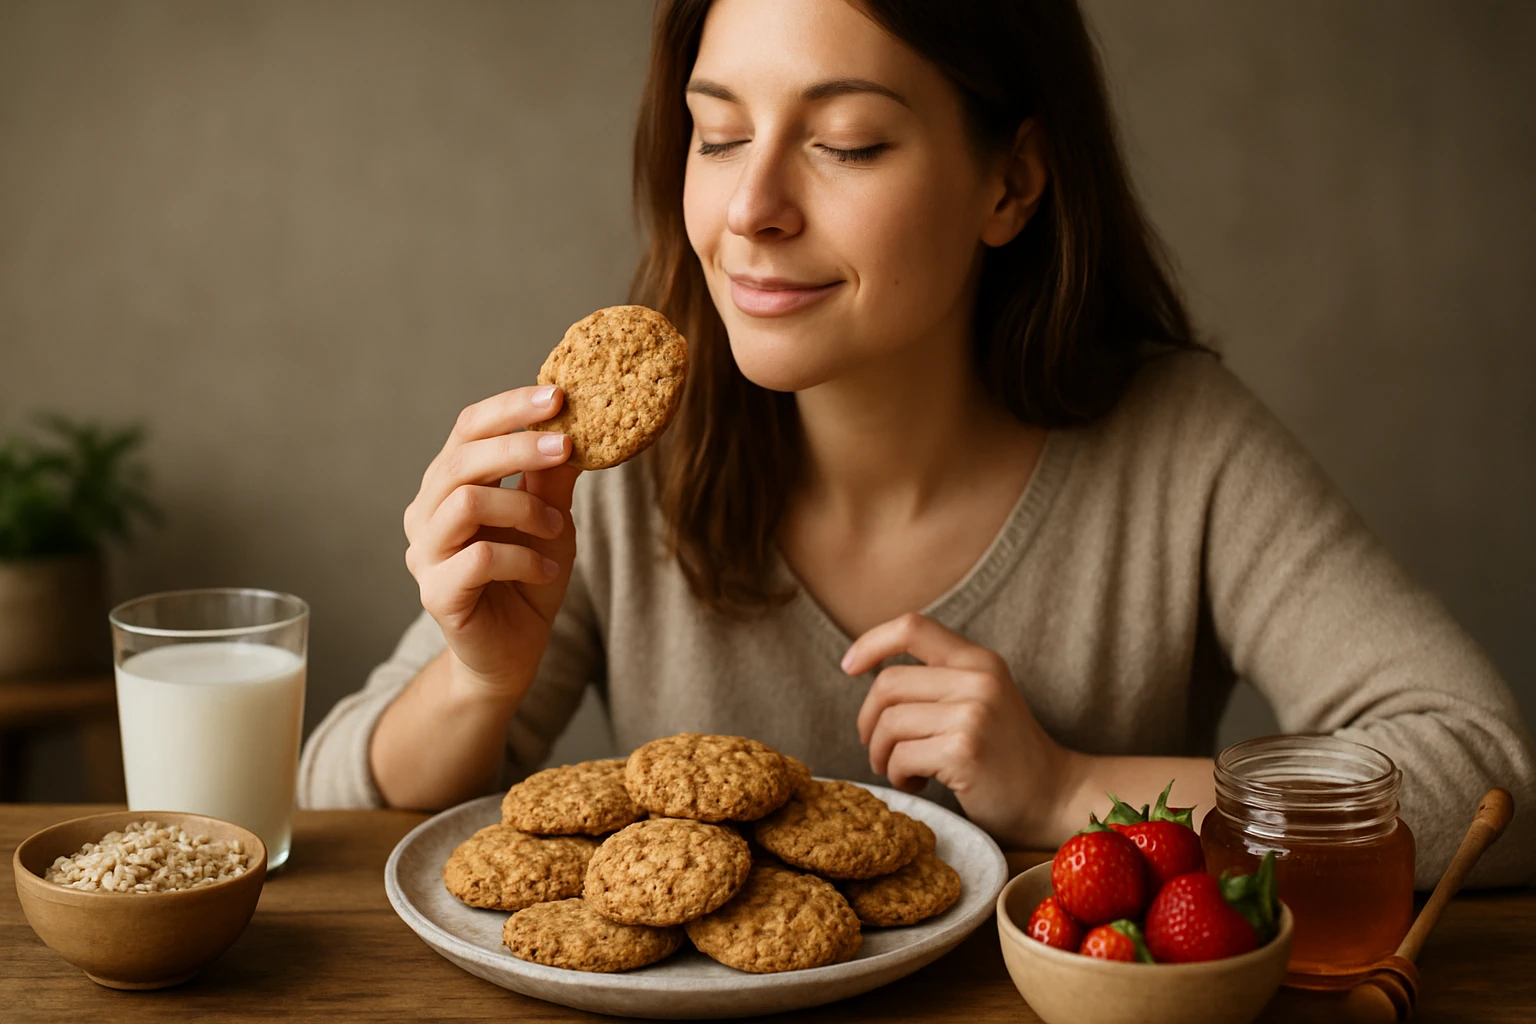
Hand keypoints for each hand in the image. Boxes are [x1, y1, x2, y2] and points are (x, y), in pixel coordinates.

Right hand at [403, 385, 579, 700]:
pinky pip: (480, 558)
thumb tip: (577, 422)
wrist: (515, 650)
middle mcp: (427, 512)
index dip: (510, 408)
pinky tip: (545, 567)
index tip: (558, 396)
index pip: (469, 428)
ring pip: (467, 503)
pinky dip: (523, 557)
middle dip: (519, 447)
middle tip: (567, 447)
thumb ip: (553, 476)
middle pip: (463, 459)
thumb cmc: (528, 578)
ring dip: (525, 508)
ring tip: (557, 529)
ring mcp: (426, 554)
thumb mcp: (551, 518)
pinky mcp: (436, 594)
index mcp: (449, 484)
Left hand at [844, 613, 1072, 847]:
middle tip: (879, 749)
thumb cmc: (1006, 753)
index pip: (912, 627)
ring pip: (889, 723)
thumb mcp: (983, 697)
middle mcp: (978, 679)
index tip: (848, 667)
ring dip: (883, 754)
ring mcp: (973, 714)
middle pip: (887, 684)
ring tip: (904, 769)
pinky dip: (899, 774)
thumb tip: (870, 674)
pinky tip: (919, 782)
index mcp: (979, 660)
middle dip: (870, 721)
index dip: (871, 642)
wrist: (1054, 797)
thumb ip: (941, 680)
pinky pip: (901, 756)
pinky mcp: (964, 751)